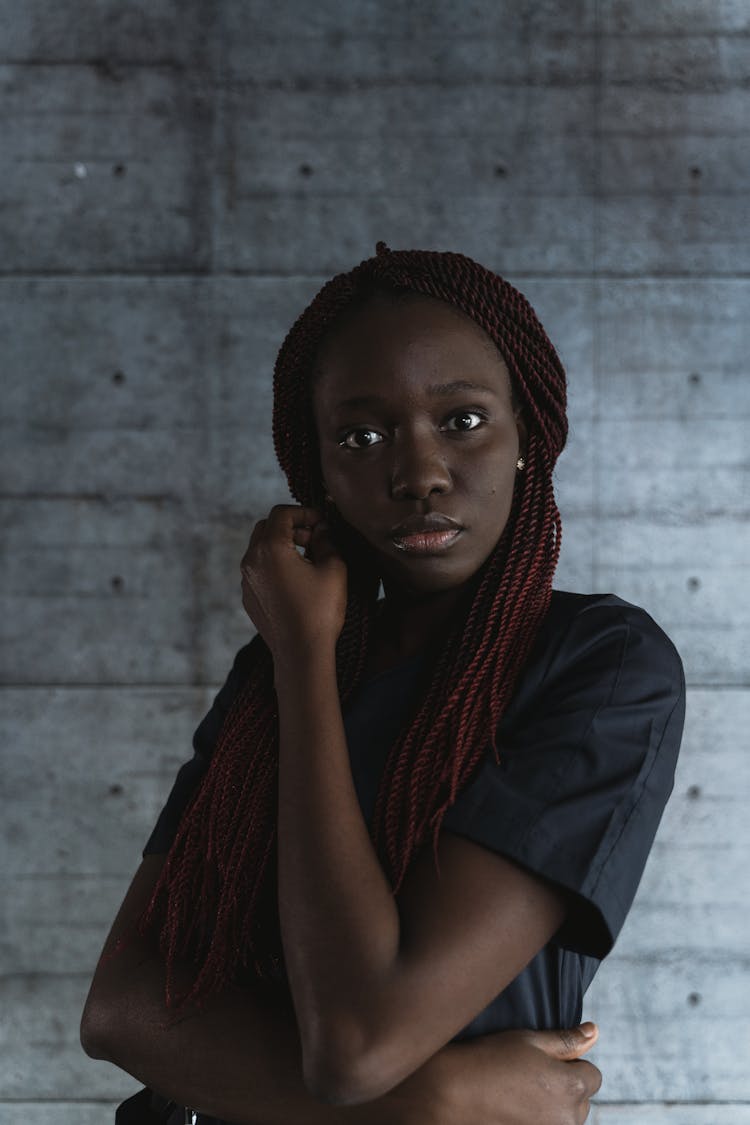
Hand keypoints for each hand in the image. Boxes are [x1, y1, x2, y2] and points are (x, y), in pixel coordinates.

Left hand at [240, 505, 347, 659]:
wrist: (300, 653)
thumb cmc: (319, 611)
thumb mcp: (333, 569)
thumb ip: (327, 540)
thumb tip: (322, 529)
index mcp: (270, 548)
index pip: (282, 513)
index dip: (304, 512)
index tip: (322, 522)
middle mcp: (251, 560)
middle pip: (266, 527)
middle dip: (291, 526)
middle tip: (314, 538)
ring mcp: (246, 580)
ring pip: (260, 548)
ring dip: (282, 545)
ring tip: (308, 559)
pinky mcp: (248, 596)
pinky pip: (258, 569)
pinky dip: (274, 564)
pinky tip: (296, 580)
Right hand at [388, 1023, 601, 1124]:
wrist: (454, 1093)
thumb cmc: (491, 1060)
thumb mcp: (531, 1040)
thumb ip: (567, 1040)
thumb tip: (595, 1031)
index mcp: (571, 1087)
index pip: (593, 1075)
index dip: (572, 1063)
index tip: (546, 1060)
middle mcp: (568, 1118)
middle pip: (583, 1099)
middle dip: (565, 1086)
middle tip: (531, 1074)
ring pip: (567, 1117)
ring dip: (554, 1105)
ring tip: (521, 1091)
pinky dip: (539, 1118)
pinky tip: (516, 1108)